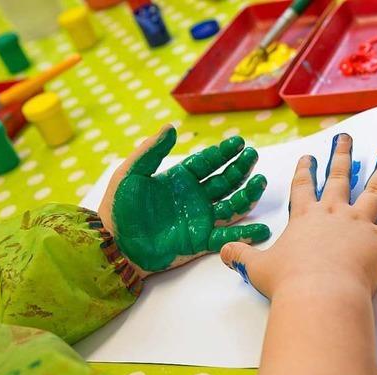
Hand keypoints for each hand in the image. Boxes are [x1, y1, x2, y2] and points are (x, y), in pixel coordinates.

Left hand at [98, 125, 269, 275]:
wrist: (115, 245)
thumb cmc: (118, 208)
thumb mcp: (131, 173)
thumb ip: (150, 150)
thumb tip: (170, 127)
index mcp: (179, 179)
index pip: (207, 162)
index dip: (223, 153)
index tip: (239, 142)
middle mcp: (194, 198)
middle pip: (224, 181)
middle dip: (240, 168)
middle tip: (253, 156)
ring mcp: (199, 219)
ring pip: (231, 205)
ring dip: (247, 195)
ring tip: (260, 182)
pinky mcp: (200, 241)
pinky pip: (226, 237)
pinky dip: (244, 235)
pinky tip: (262, 230)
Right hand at [220, 133, 376, 298]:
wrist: (317, 294)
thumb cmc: (287, 281)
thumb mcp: (258, 268)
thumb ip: (242, 256)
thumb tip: (223, 251)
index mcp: (306, 218)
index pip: (305, 188)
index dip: (306, 172)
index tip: (309, 158)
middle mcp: (334, 214)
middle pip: (341, 179)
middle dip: (343, 157)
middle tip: (347, 139)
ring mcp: (360, 224)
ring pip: (376, 190)